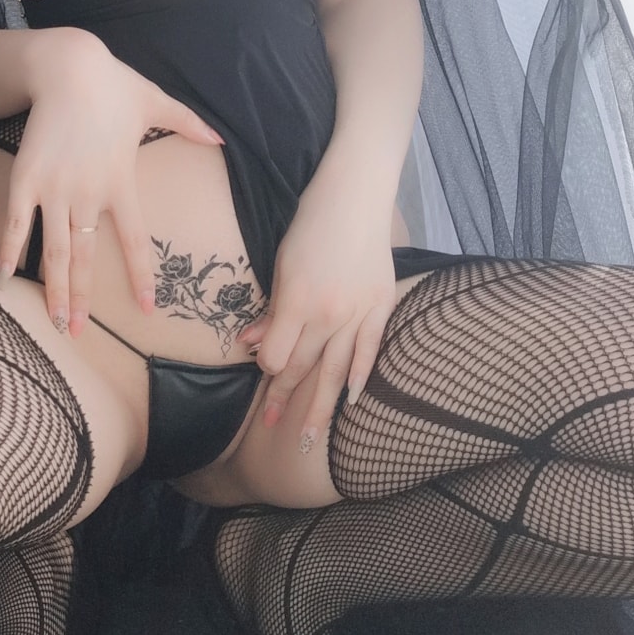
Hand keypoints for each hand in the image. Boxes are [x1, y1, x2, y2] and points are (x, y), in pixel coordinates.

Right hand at [0, 31, 224, 336]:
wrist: (68, 65)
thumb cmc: (114, 84)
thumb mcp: (157, 102)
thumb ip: (188, 123)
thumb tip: (221, 137)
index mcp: (122, 182)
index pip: (134, 241)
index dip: (141, 276)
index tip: (147, 308)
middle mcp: (88, 193)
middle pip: (85, 257)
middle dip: (82, 299)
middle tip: (77, 334)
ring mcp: (54, 188)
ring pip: (54, 250)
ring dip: (53, 288)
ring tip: (53, 320)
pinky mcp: (26, 177)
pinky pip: (18, 222)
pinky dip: (12, 250)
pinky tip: (7, 276)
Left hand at [239, 162, 396, 450]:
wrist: (356, 195)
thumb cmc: (311, 222)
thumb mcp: (280, 263)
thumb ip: (271, 308)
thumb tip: (252, 343)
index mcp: (298, 300)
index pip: (278, 355)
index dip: (267, 366)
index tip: (263, 367)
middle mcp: (328, 313)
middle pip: (304, 366)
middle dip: (284, 398)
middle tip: (272, 426)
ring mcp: (357, 312)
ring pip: (335, 370)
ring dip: (320, 406)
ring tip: (308, 438)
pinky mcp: (381, 305)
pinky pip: (369, 349)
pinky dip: (359, 376)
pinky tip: (350, 399)